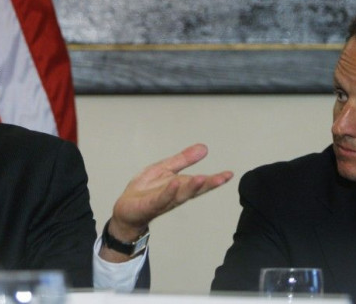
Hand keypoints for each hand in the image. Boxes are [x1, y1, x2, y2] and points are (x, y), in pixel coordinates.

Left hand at [100, 143, 232, 261]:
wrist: (125, 209)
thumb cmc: (146, 190)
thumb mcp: (164, 168)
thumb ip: (183, 159)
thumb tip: (204, 148)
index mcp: (180, 186)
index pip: (200, 182)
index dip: (215, 179)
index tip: (230, 174)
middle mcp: (176, 195)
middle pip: (194, 190)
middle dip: (208, 184)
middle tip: (222, 178)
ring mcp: (164, 201)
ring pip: (180, 195)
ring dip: (191, 187)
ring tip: (202, 178)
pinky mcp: (150, 205)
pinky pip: (161, 198)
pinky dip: (168, 192)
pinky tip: (174, 184)